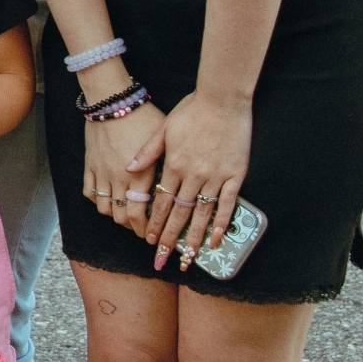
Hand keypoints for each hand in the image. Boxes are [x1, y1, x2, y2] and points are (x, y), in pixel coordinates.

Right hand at [83, 101, 164, 231]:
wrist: (112, 100)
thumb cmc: (143, 116)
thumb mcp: (163, 140)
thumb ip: (166, 165)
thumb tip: (178, 184)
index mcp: (140, 175)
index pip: (141, 215)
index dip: (146, 229)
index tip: (153, 234)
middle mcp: (119, 179)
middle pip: (122, 216)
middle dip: (133, 228)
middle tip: (142, 229)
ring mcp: (102, 173)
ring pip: (105, 208)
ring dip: (116, 217)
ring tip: (125, 217)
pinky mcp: (89, 165)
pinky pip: (89, 192)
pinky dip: (97, 201)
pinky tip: (106, 200)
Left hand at [131, 91, 251, 268]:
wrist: (222, 100)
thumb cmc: (191, 111)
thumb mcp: (162, 128)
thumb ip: (146, 152)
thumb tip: (128, 168)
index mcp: (173, 165)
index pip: (160, 202)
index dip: (154, 223)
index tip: (149, 241)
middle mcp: (192, 175)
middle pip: (178, 214)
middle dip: (169, 240)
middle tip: (163, 261)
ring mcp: (214, 177)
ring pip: (201, 215)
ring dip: (193, 239)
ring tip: (188, 259)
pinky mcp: (234, 176)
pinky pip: (227, 205)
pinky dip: (221, 224)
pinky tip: (215, 241)